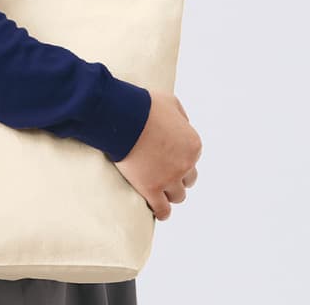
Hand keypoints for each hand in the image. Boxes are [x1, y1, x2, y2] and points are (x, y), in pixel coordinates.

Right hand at [113, 89, 201, 220]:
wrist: (123, 117)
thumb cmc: (144, 106)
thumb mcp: (170, 103)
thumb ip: (181, 116)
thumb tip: (184, 124)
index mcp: (193, 145)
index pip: (192, 159)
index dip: (179, 159)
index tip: (167, 158)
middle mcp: (185, 164)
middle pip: (188, 181)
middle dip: (177, 178)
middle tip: (162, 173)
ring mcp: (169, 179)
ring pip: (177, 197)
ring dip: (169, 194)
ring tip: (158, 191)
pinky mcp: (151, 189)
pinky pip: (162, 210)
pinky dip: (161, 212)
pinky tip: (156, 210)